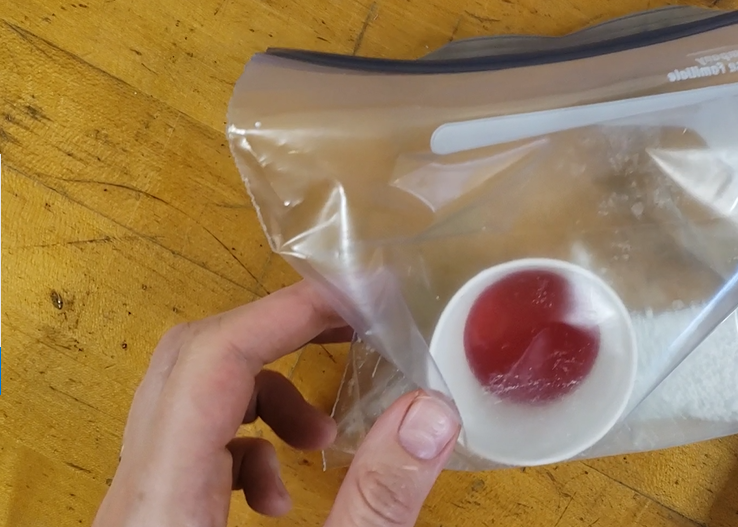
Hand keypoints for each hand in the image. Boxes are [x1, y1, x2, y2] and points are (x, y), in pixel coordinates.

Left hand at [92, 280, 459, 526]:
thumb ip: (378, 500)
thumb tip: (432, 410)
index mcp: (163, 504)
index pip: (214, 361)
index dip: (285, 313)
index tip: (355, 297)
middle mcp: (135, 496)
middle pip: (189, 362)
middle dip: (278, 333)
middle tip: (351, 330)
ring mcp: (137, 511)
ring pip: (184, 401)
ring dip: (262, 395)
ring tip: (321, 438)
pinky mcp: (152, 525)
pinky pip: (189, 451)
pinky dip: (245, 447)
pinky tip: (283, 497)